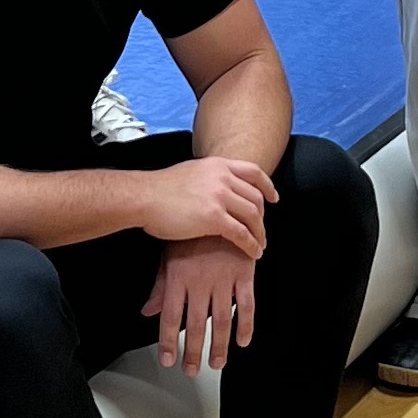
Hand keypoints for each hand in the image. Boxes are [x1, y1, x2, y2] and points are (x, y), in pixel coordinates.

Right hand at [143, 150, 273, 259]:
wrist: (143, 198)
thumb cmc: (160, 189)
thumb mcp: (191, 172)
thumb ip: (209, 177)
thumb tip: (217, 186)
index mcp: (217, 165)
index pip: (253, 172)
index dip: (268, 186)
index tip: (274, 198)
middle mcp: (222, 177)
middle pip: (255, 197)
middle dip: (262, 217)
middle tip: (261, 231)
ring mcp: (219, 196)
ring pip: (252, 216)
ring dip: (259, 233)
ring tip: (259, 245)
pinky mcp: (213, 217)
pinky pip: (241, 233)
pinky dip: (251, 244)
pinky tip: (253, 253)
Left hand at [147, 240, 258, 371]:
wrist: (220, 202)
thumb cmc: (192, 231)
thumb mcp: (170, 255)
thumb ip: (161, 287)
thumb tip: (148, 312)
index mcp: (179, 276)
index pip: (171, 317)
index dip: (169, 342)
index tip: (168, 360)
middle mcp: (201, 281)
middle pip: (195, 326)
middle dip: (192, 352)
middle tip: (191, 370)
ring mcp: (224, 278)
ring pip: (221, 321)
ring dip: (218, 346)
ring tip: (216, 364)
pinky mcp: (244, 274)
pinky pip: (246, 305)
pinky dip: (245, 325)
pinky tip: (242, 341)